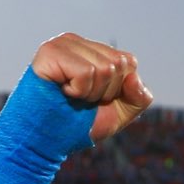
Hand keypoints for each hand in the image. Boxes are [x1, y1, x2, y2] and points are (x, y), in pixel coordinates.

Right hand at [30, 34, 153, 143]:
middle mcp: (78, 43)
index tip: (96, 99)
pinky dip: (79, 91)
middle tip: (81, 99)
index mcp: (92, 51)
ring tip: (70, 96)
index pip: (129, 62)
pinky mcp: (50, 52)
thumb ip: (137, 97)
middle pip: (119, 64)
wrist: (46, 141)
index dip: (119, 89)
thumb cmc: (78, 125)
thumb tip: (134, 77)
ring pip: (105, 68)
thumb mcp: (118, 114)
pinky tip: (62, 92)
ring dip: (91, 93)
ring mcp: (63, 44)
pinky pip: (86, 72)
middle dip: (105, 92)